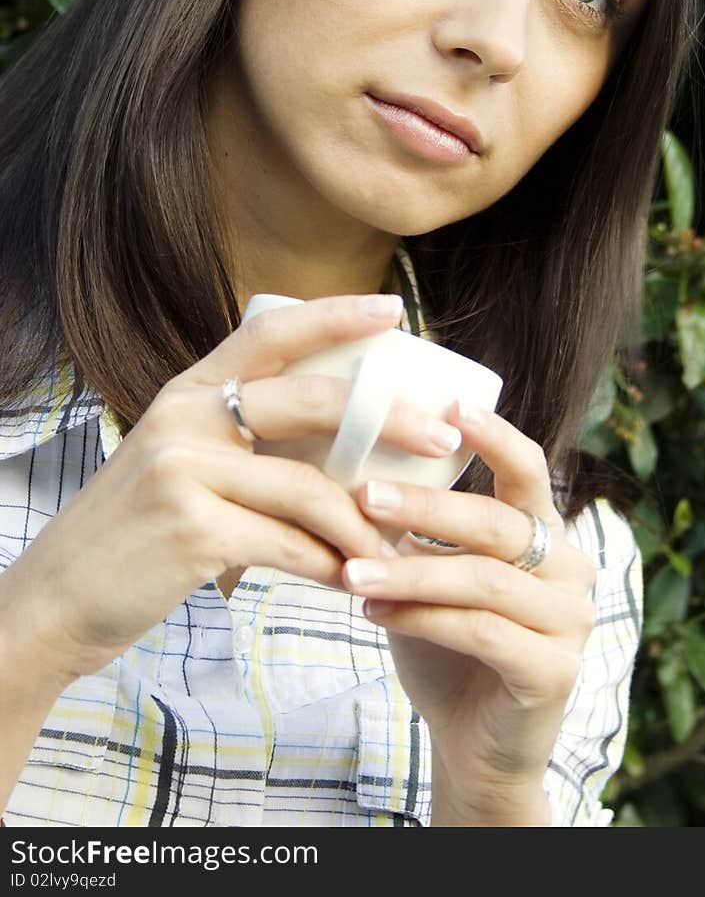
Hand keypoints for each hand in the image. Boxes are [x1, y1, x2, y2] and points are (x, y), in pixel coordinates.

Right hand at [0, 294, 463, 688]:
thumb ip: (241, 444)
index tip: (391, 310)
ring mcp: (185, 471)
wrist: (54, 600)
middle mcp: (185, 418)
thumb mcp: (178, 464)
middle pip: (310, 402)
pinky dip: (329, 565)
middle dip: (389, 418)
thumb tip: (341, 452)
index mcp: (187, 393)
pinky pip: (289, 544)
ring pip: (309, 487)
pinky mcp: (192, 530)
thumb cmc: (134, 534)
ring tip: (398, 546)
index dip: (334, 316)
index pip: (268, 334)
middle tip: (443, 439)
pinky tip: (351, 581)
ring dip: (364, 523)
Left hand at [342, 401, 596, 821]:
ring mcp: (571, 622)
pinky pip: (482, 631)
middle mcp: (571, 570)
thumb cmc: (449, 646)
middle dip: (427, 506)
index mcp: (546, 536)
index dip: (496, 436)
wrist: (473, 744)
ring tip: (351, 572)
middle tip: (364, 495)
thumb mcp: (431, 576)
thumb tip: (353, 469)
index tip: (452, 405)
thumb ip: (417, 532)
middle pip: (499, 523)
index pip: (531, 471)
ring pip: (485, 580)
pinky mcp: (556, 672)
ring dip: (411, 572)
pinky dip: (423, 619)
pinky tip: (375, 616)